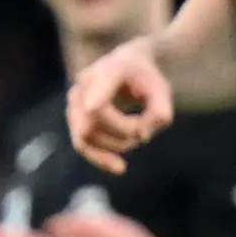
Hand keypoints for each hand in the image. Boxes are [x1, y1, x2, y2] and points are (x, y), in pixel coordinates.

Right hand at [66, 36, 172, 173]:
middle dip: (124, 132)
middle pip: (95, 117)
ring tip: (138, 136)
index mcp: (110, 68)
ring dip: (117, 144)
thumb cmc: (146, 79)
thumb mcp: (162, 90)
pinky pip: (81, 144)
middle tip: (147, 131)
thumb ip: (160, 110)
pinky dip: (100, 158)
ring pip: (86, 135)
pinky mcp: (73, 119)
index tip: (92, 107)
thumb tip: (143, 136)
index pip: (101, 82)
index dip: (95, 96)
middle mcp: (85, 82)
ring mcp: (74, 100)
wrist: (127, 68)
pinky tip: (121, 168)